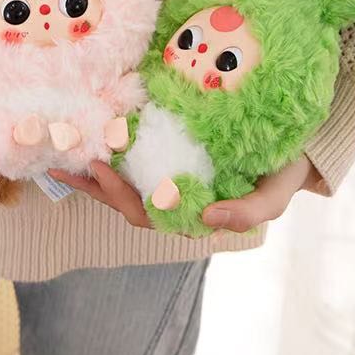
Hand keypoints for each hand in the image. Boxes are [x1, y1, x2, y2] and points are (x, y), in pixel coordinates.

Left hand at [50, 155, 322, 236]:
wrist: (292, 146)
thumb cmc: (282, 173)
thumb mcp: (274, 197)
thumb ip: (246, 213)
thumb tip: (207, 217)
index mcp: (192, 214)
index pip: (148, 214)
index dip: (121, 197)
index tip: (103, 169)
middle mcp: (175, 199)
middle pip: (125, 199)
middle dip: (96, 184)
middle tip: (73, 158)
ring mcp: (170, 176)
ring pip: (123, 181)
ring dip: (93, 172)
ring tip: (62, 153)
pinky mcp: (169, 152)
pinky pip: (134, 156)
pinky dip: (111, 150)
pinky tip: (90, 136)